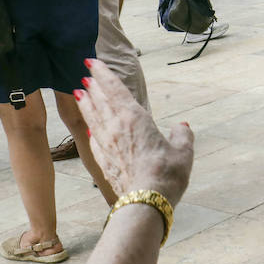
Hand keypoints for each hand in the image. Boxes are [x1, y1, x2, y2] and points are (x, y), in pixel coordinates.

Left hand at [77, 59, 192, 204]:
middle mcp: (116, 127)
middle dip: (92, 86)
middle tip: (85, 75)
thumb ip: (182, 136)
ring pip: (92, 117)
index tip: (92, 61)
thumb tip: (182, 127)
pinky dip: (91, 128)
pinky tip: (90, 127)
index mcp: (135, 118)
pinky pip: (93, 138)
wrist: (145, 202)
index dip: (102, 73)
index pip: (114, 89)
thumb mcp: (183, 152)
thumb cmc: (167, 173)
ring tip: (79, 94)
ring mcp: (106, 145)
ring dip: (86, 104)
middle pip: (100, 101)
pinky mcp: (103, 161)